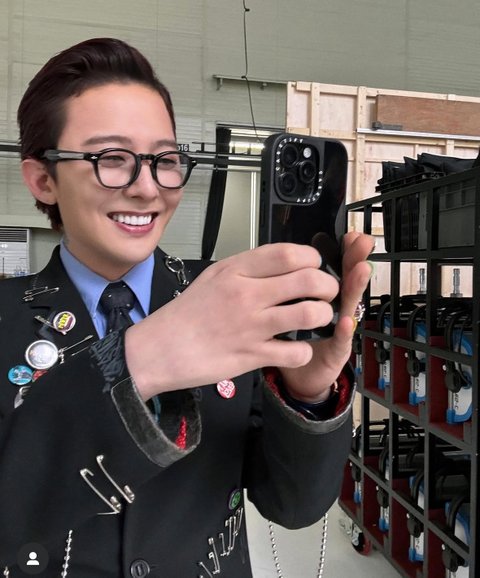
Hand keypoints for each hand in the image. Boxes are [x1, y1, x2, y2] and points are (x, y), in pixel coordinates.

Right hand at [125, 243, 341, 399]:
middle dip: (328, 285)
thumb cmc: (187, 313)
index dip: (312, 259)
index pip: (289, 254)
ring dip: (322, 315)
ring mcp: (251, 326)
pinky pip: (296, 352)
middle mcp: (246, 295)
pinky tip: (297, 347)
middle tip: (327, 292)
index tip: (314, 266)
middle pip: (308, 280)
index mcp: (236, 271)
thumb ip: (248, 267)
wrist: (160, 348)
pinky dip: (304, 350)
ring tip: (318, 317)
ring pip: (309, 314)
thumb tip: (283, 261)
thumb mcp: (213, 276)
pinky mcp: (252, 355)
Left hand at [278, 232, 374, 401]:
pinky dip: (344, 332)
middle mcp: (337, 310)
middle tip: (362, 242)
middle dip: (355, 260)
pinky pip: (340, 341)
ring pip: (349, 306)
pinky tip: (346, 321)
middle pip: (346, 280)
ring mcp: (340, 331)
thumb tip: (288, 255)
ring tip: (361, 270)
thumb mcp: (291, 307)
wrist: (300, 375)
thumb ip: (292, 285)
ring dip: (355, 287)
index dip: (342, 251)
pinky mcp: (336, 353)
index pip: (334, 269)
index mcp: (323, 296)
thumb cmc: (296, 338)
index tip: (349, 234)